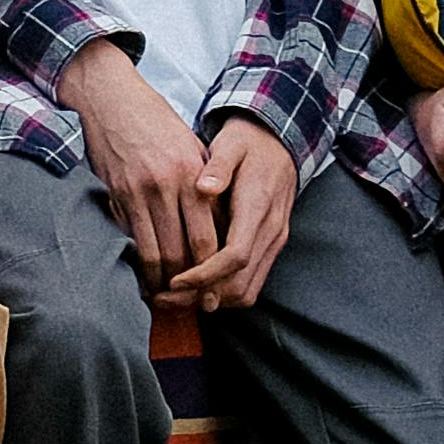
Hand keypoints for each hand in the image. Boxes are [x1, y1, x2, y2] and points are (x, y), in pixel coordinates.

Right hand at [63, 39, 205, 283]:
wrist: (111, 98)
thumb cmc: (155, 122)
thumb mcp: (190, 148)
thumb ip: (203, 186)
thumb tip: (215, 228)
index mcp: (192, 175)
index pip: (208, 238)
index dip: (212, 271)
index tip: (214, 291)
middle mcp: (168, 186)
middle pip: (184, 252)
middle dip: (190, 285)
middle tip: (194, 305)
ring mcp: (139, 192)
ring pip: (156, 252)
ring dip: (162, 281)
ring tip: (167, 297)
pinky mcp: (116, 194)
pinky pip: (132, 239)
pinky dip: (139, 263)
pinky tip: (144, 276)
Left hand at [165, 118, 299, 311]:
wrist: (280, 144)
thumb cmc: (248, 145)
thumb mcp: (230, 145)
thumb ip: (218, 166)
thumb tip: (203, 187)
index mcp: (259, 207)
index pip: (235, 255)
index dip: (205, 274)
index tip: (175, 281)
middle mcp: (271, 231)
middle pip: (240, 284)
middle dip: (200, 296)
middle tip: (163, 298)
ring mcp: (273, 243)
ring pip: (247, 290)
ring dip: (211, 300)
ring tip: (174, 298)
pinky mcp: (270, 248)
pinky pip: (250, 284)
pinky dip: (223, 293)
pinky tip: (196, 288)